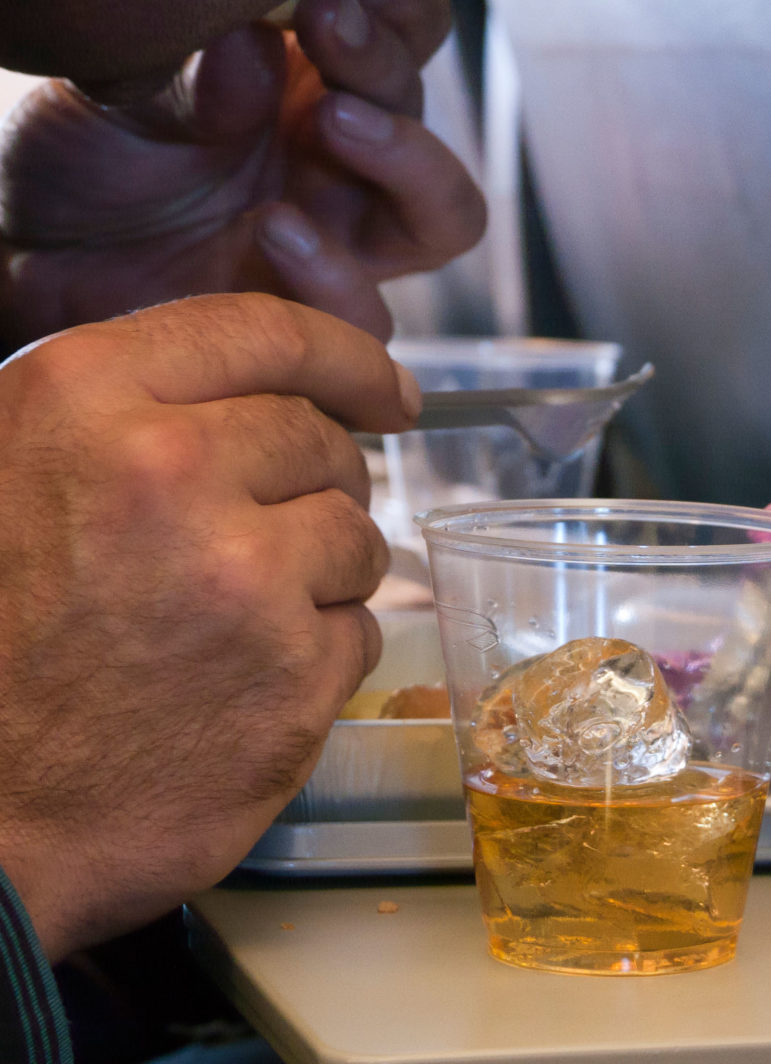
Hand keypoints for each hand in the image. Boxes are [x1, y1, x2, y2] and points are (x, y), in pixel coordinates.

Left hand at [0, 0, 485, 347]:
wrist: (45, 262)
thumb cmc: (91, 164)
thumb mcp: (121, 91)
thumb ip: (190, 75)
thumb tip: (258, 46)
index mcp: (316, 82)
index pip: (405, 34)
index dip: (401, 12)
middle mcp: (347, 161)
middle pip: (425, 107)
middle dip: (386, 62)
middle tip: (331, 22)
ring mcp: (345, 243)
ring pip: (445, 217)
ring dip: (408, 160)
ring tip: (337, 122)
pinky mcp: (319, 324)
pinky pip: (367, 314)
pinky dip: (334, 270)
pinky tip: (276, 227)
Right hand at [0, 292, 419, 955]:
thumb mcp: (5, 474)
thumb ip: (116, 411)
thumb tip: (246, 382)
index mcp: (85, 397)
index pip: (266, 331)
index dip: (345, 357)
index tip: (386, 387)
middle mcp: (173, 470)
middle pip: (321, 439)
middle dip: (315, 480)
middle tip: (266, 532)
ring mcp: (245, 575)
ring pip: (356, 535)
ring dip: (323, 572)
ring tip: (235, 618)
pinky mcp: (295, 673)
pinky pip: (360, 630)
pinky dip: (323, 652)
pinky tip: (245, 680)